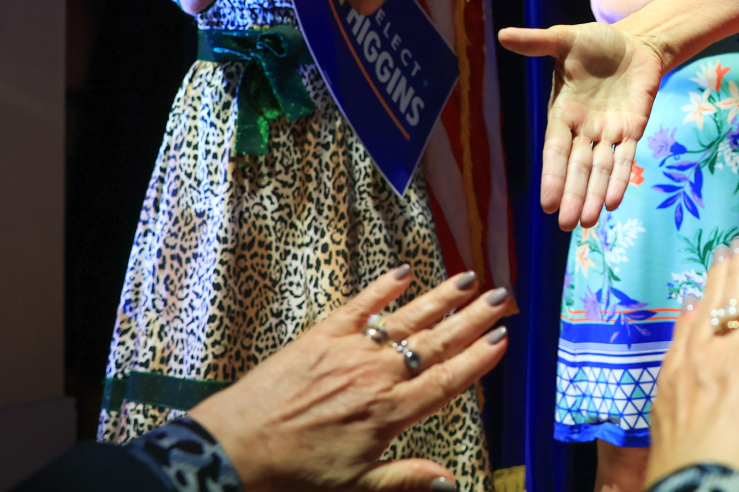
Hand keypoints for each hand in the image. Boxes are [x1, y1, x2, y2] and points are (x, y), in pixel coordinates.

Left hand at [188, 265, 508, 491]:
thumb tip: (450, 482)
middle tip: (501, 298)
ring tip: (467, 280)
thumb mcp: (354, 486)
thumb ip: (405, 479)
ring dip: (439, 299)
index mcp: (389, 413)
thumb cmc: (291, 475)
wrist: (232, 450)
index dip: (477, 360)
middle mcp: (376, 376)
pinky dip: (382, 289)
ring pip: (406, 320)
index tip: (502, 339)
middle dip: (472, 319)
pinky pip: (359, 306)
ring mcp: (349, 351)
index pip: (446, 381)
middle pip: (435, 343)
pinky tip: (403, 273)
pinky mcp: (319, 337)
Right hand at [497, 21, 666, 229]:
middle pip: (578, 168)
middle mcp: (584, 129)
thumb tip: (505, 34)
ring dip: (596, 195)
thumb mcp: (565, 39)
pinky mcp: (633, 128)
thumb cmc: (596, 43)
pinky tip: (616, 202)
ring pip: (602, 170)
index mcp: (563, 114)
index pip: (556, 151)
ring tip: (589, 223)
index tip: (547, 203)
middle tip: (567, 226)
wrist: (634, 41)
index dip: (553, 176)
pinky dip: (622, 179)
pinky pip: (627, 158)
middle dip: (574, 195)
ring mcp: (609, 132)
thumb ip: (539, 42)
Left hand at [644, 239, 738, 491]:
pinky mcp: (667, 380)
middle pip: (734, 294)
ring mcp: (692, 361)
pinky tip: (689, 307)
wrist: (706, 484)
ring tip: (719, 261)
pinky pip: (679, 336)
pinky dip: (687, 316)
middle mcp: (726, 347)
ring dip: (713, 282)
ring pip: (704, 308)